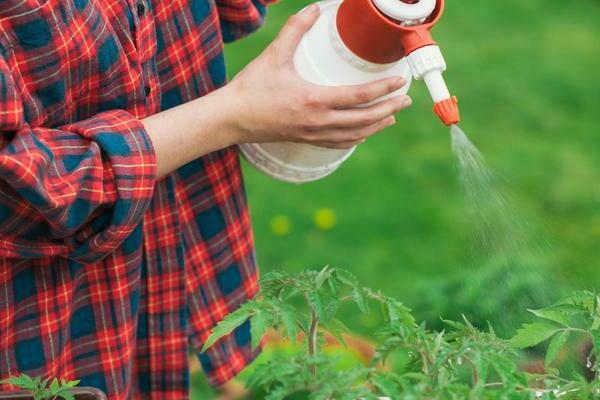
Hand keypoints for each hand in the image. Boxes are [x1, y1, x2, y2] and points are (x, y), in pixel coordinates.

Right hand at [224, 4, 411, 148]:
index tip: (400, 81)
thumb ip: (295, 29)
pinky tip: (364, 134)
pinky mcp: (306, 140)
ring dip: (376, 126)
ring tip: (391, 117)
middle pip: (364, 119)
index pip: (359, 96)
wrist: (232, 118)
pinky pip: (339, 143)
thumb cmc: (251, 87)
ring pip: (354, 135)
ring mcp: (313, 134)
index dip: (384, 89)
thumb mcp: (274, 55)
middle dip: (389, 109)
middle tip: (405, 100)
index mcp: (314, 99)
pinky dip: (356, 138)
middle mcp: (318, 121)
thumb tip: (313, 9)